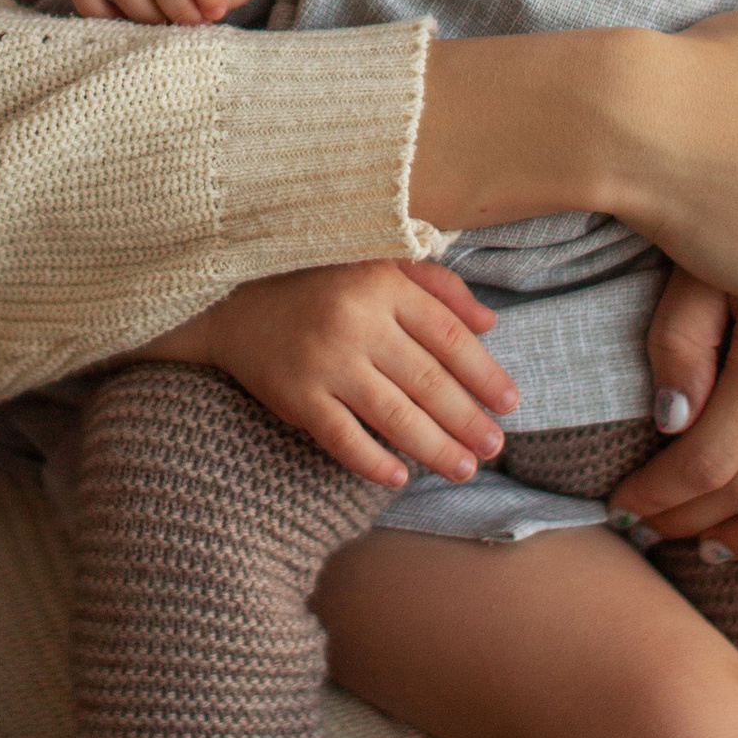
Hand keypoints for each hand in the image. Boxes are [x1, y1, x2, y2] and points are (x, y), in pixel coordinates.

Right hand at [144, 256, 517, 490]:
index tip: (509, 403)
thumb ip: (437, 285)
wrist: (228, 298)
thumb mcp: (377, 261)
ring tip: (463, 469)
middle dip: (468, 420)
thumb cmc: (314, 280)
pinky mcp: (295, 395)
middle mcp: (357, 321)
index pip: (449, 337)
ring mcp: (325, 361)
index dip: (484, 374)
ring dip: (435, 448)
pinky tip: (399, 476)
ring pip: (394, 415)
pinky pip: (342, 438)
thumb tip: (490, 323)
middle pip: (428, 381)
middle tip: (495, 447)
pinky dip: (372, 462)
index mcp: (382, 284)